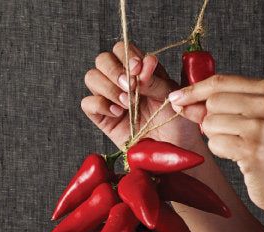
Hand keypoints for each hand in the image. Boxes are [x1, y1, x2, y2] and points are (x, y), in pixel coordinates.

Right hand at [81, 42, 202, 149]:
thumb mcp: (170, 95)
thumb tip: (139, 68)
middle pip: (103, 60)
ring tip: (127, 103)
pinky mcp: (103, 118)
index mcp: (140, 72)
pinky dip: (100, 105)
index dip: (127, 55)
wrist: (172, 149)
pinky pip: (87, 103)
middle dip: (114, 71)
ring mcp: (111, 99)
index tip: (138, 68)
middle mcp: (122, 83)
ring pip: (92, 77)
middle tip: (130, 88)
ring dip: (108, 87)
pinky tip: (118, 113)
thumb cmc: (175, 122)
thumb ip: (154, 79)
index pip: (122, 50)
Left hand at [168, 74, 263, 210]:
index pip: (219, 82)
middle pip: (212, 102)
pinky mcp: (253, 150)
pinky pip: (215, 144)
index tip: (176, 97)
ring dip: (215, 136)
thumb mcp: (248, 118)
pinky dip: (220, 151)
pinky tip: (237, 155)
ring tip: (237, 144)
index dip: (193, 90)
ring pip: (210, 123)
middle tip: (227, 132)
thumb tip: (181, 100)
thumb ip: (216, 106)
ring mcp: (262, 127)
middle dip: (209, 119)